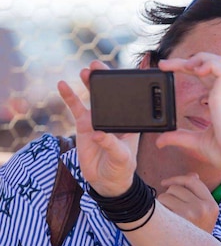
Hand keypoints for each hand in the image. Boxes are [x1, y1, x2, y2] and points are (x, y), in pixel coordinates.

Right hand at [57, 61, 139, 196]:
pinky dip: (69, 96)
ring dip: (89, 83)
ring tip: (85, 71)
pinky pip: (76, 108)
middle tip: (98, 66)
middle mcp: (115, 117)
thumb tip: (98, 134)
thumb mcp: (122, 157)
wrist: (106, 180)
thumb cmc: (121, 168)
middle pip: (111, 94)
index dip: (131, 86)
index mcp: (131, 122)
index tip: (128, 71)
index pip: (132, 101)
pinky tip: (62, 85)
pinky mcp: (84, 125)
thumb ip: (112, 145)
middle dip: (106, 79)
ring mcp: (98, 119)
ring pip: (94, 97)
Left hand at [155, 53, 220, 186]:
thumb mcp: (195, 143)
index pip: (204, 75)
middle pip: (213, 63)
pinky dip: (209, 64)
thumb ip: (178, 137)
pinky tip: (197, 71)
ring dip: (201, 58)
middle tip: (165, 65)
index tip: (166, 69)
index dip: (186, 68)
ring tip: (186, 66)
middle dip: (189, 59)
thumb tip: (160, 141)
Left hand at [159, 173, 219, 232]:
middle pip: (176, 188)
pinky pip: (160, 207)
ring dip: (162, 202)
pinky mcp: (175, 222)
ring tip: (166, 214)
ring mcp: (190, 215)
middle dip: (168, 194)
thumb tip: (193, 175)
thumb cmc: (196, 232)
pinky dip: (158, 211)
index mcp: (212, 205)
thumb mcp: (205, 214)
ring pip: (165, 196)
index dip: (178, 179)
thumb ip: (199, 193)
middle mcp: (203, 208)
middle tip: (169, 207)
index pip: (193, 181)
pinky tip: (163, 220)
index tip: (165, 183)